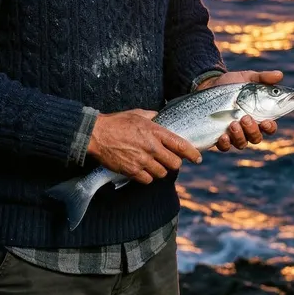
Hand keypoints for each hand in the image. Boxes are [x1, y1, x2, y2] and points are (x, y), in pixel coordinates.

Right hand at [87, 109, 202, 184]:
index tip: (197, 158)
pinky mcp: (132, 171)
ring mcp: (142, 160)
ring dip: (159, 170)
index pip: (180, 145)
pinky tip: (142, 170)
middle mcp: (151, 147)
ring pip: (162, 173)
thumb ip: (152, 116)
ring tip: (153, 164)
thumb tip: (160, 117)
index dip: (192, 153)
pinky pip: (148, 180)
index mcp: (155, 131)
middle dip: (174, 163)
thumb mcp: (137, 114)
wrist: (96, 134)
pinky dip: (147, 177)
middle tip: (169, 160)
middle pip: (174, 163)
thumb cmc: (116, 122)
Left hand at [195, 70, 282, 151]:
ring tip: (233, 124)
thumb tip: (280, 75)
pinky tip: (223, 135)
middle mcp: (248, 128)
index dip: (270, 127)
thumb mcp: (247, 78)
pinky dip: (225, 144)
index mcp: (258, 116)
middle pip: (256, 138)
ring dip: (240, 136)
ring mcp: (234, 134)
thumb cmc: (233, 83)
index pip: (269, 127)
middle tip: (245, 117)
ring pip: (242, 143)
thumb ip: (264, 78)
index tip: (267, 121)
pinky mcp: (219, 136)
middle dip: (253, 130)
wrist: (210, 84)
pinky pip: (224, 147)